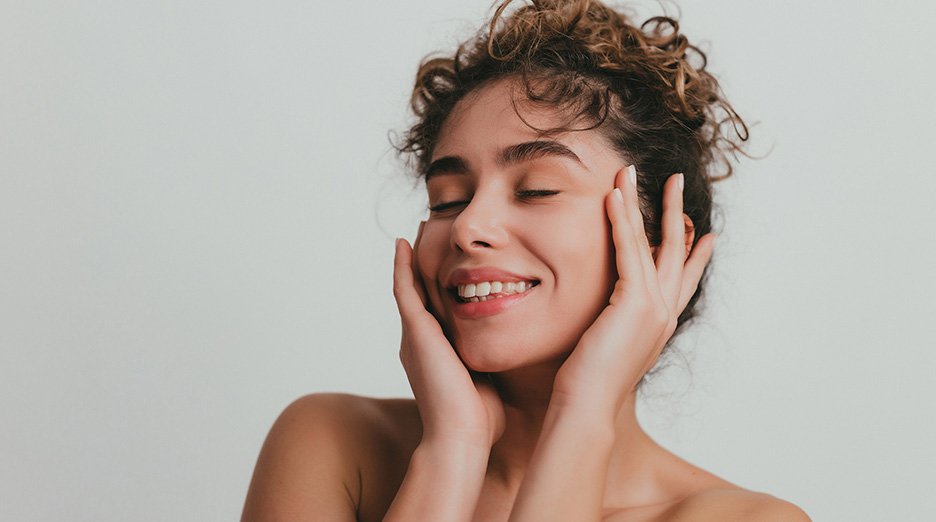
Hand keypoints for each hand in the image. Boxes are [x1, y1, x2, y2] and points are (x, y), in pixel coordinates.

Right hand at [393, 221, 505, 447]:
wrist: (462, 438)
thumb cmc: (480, 420)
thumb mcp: (489, 380)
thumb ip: (494, 363)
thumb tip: (516, 357)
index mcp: (437, 351)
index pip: (438, 308)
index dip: (442, 282)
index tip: (451, 259)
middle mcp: (420, 341)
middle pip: (421, 292)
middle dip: (425, 263)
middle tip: (430, 231)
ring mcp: (414, 336)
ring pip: (410, 286)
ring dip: (413, 257)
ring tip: (418, 228)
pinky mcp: (415, 333)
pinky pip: (404, 291)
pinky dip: (402, 267)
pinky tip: (404, 243)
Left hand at [551, 166, 715, 415]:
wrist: (587, 406)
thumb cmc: (589, 384)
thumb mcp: (610, 347)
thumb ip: (616, 326)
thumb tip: (607, 317)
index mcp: (661, 325)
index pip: (684, 280)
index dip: (697, 254)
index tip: (708, 234)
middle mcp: (665, 313)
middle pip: (678, 251)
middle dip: (676, 213)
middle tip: (674, 181)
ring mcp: (654, 307)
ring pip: (654, 243)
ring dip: (642, 204)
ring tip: (631, 171)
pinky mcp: (633, 303)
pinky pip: (628, 250)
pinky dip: (622, 220)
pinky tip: (613, 196)